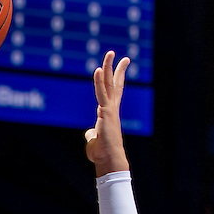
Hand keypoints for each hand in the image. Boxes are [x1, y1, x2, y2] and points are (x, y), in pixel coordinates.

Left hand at [84, 50, 129, 174]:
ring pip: (109, 84)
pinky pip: (101, 93)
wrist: (108, 159)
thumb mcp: (94, 140)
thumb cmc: (101, 153)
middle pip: (114, 84)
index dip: (119, 77)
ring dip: (109, 67)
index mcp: (109, 113)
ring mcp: (109, 109)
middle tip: (121, 55)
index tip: (123, 64)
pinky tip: (98, 70)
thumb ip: (92, 134)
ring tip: (110, 53)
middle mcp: (111, 109)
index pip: (115, 91)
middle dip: (117, 69)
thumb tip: (90, 133)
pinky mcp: (106, 113)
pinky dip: (99, 82)